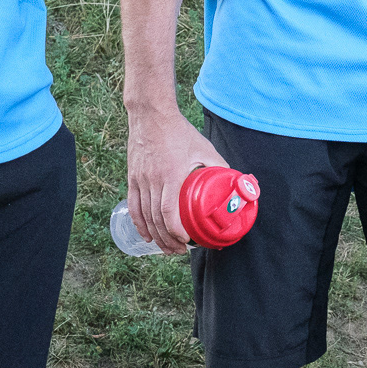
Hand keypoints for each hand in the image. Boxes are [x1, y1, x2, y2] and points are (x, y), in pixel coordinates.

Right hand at [126, 107, 225, 252]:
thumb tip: (234, 180)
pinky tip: (146, 236)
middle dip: (168, 240)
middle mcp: (153, 180)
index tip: (186, 241)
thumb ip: (218, 165)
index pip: (169, 212)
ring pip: (145, 216)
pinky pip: (134, 206)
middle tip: (179, 251)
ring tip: (167, 248)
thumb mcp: (204, 147)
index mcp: (171, 174)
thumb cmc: (179, 132)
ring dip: (155, 236)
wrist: (151, 116)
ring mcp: (140, 180)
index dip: (176, 231)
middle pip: (156, 219)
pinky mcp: (132, 178)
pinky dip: (139, 224)